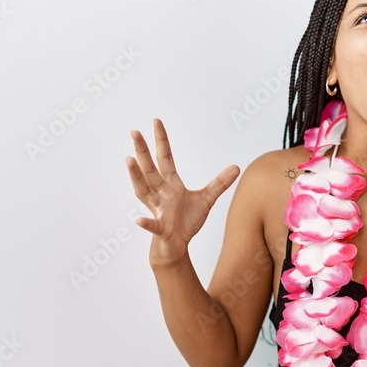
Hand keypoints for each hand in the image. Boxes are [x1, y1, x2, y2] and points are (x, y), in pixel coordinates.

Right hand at [125, 119, 239, 267]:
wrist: (176, 245)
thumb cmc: (187, 220)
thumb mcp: (206, 199)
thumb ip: (219, 183)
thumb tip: (237, 167)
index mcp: (171, 184)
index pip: (165, 158)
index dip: (161, 140)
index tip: (156, 121)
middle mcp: (160, 193)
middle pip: (150, 169)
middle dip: (142, 151)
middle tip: (134, 131)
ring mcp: (158, 209)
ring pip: (144, 190)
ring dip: (136, 176)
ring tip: (128, 159)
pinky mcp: (160, 228)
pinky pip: (152, 225)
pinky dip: (145, 223)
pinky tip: (138, 220)